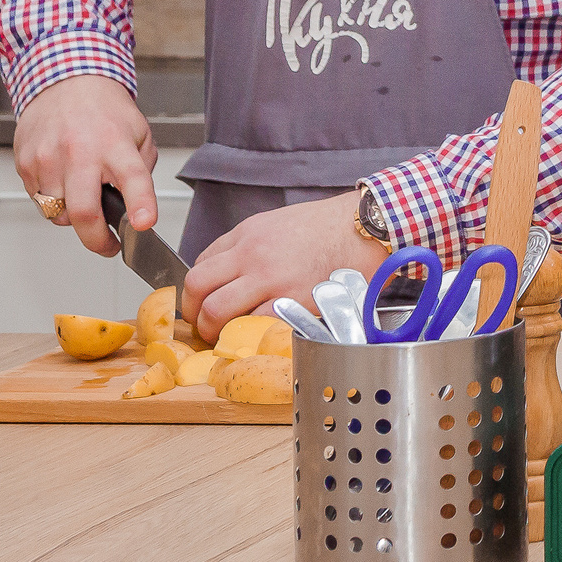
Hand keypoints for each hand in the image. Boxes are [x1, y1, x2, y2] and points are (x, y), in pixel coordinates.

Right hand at [11, 73, 158, 259]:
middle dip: (97, 240)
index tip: (144, 224)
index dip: (140, 205)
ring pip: (58, 214)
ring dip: (73, 215)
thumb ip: (140, 170)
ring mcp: (48, 159)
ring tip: (84, 192)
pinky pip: (39, 201)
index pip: (133, 178)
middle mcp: (79, 152)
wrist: (66, 81)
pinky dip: (54, 200)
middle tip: (108, 245)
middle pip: (83, 212)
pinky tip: (63, 179)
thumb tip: (135, 207)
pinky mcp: (25, 163)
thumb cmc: (105, 110)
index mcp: (115, 144)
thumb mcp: (139, 133)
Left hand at [183, 192, 385, 343]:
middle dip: (194, 314)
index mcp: (248, 234)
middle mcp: (252, 254)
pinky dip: (250, 337)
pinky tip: (258, 338)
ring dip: (215, 331)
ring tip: (227, 338)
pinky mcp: (293, 300)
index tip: (202, 304)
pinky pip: (253, 326)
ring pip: (217, 311)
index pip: (199, 265)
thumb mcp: (278, 223)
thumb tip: (229, 275)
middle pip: (197, 288)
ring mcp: (271, 279)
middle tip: (204, 326)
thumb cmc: (330, 226)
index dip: (195, 292)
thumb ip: (249, 245)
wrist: (366, 227)